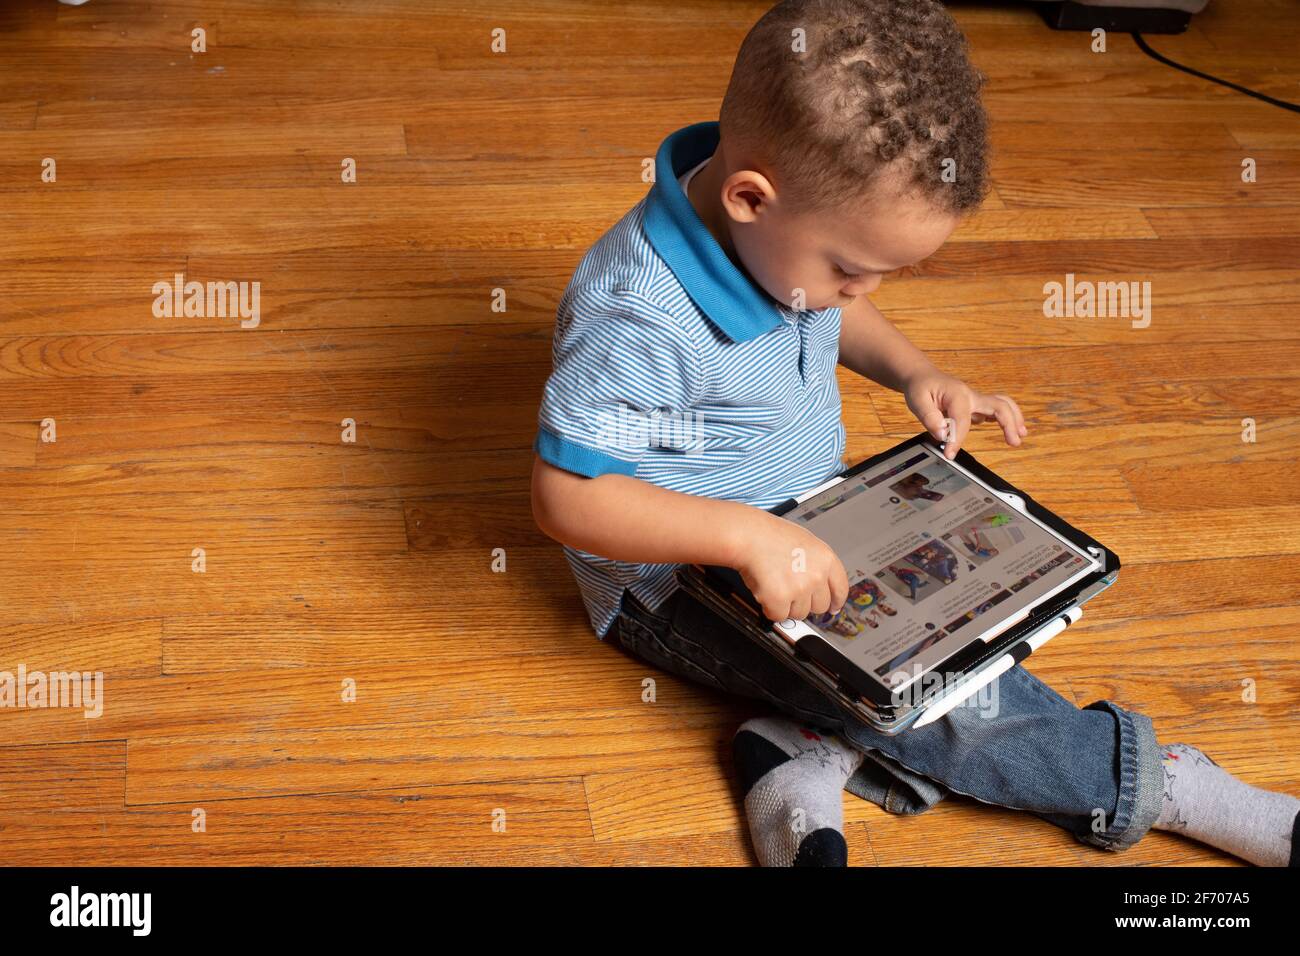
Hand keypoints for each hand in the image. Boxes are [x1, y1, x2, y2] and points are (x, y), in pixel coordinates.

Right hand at [734, 510, 848, 622]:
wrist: (749, 536)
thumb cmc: (770, 535)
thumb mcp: (805, 541)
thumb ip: (816, 563)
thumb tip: (820, 583)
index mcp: (826, 559)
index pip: (840, 589)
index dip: (836, 601)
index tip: (833, 607)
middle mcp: (817, 575)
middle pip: (820, 606)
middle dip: (805, 602)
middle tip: (791, 591)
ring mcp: (800, 589)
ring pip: (799, 614)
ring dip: (786, 605)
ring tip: (775, 584)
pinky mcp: (780, 599)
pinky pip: (779, 616)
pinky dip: (770, 608)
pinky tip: (766, 590)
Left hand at [903, 369, 1027, 459]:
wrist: (923, 377)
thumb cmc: (921, 388)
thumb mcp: (917, 401)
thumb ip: (929, 417)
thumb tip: (942, 434)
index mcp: (957, 394)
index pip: (962, 420)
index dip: (958, 439)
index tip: (949, 454)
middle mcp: (971, 396)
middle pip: (998, 406)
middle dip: (1009, 424)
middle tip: (1014, 442)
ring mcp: (976, 400)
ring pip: (1002, 405)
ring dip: (1014, 419)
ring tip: (1019, 437)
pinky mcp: (977, 406)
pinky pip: (996, 410)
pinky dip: (1006, 419)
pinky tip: (1010, 431)